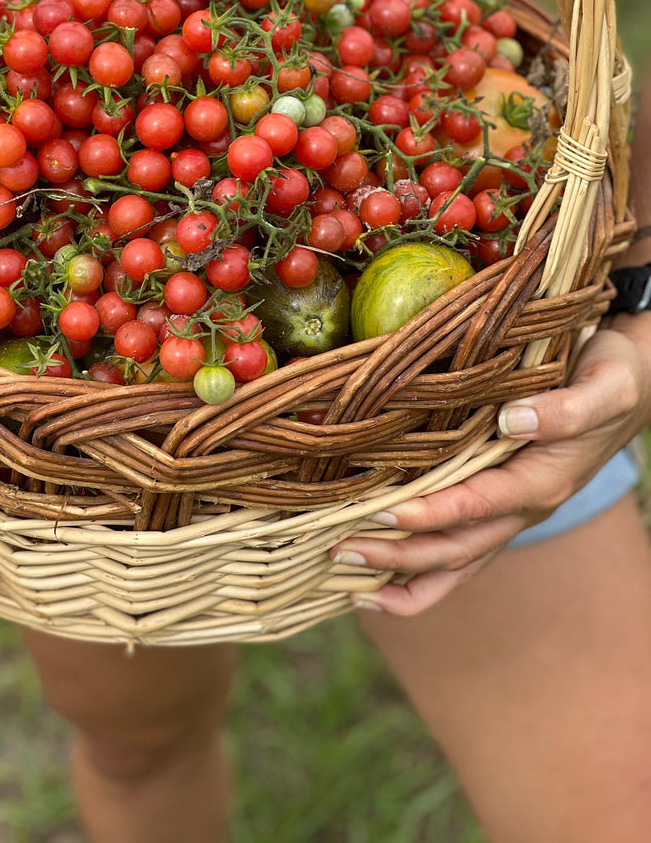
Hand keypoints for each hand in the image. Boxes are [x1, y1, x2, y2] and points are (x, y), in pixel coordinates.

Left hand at [332, 319, 650, 615]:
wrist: (629, 387)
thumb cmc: (611, 378)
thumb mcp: (605, 386)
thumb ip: (566, 408)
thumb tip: (513, 418)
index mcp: (543, 480)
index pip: (478, 505)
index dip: (432, 512)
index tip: (385, 512)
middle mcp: (522, 507)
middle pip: (455, 547)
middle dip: (398, 555)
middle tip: (339, 550)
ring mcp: (508, 513)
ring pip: (452, 562)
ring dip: (398, 574)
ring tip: (342, 575)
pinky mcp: (497, 508)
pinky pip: (457, 555)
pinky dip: (417, 574)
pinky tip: (373, 583)